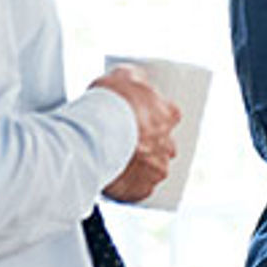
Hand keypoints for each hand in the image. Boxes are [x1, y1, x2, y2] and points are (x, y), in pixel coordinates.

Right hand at [91, 65, 179, 203]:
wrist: (94, 134)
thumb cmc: (109, 103)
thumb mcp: (122, 76)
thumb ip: (133, 76)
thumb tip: (137, 75)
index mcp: (168, 116)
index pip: (172, 116)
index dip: (158, 116)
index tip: (145, 117)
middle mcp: (168, 145)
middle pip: (166, 146)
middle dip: (153, 145)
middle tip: (132, 140)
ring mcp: (156, 170)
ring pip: (154, 171)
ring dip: (142, 168)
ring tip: (121, 164)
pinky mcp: (141, 190)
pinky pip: (139, 192)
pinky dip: (131, 189)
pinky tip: (119, 182)